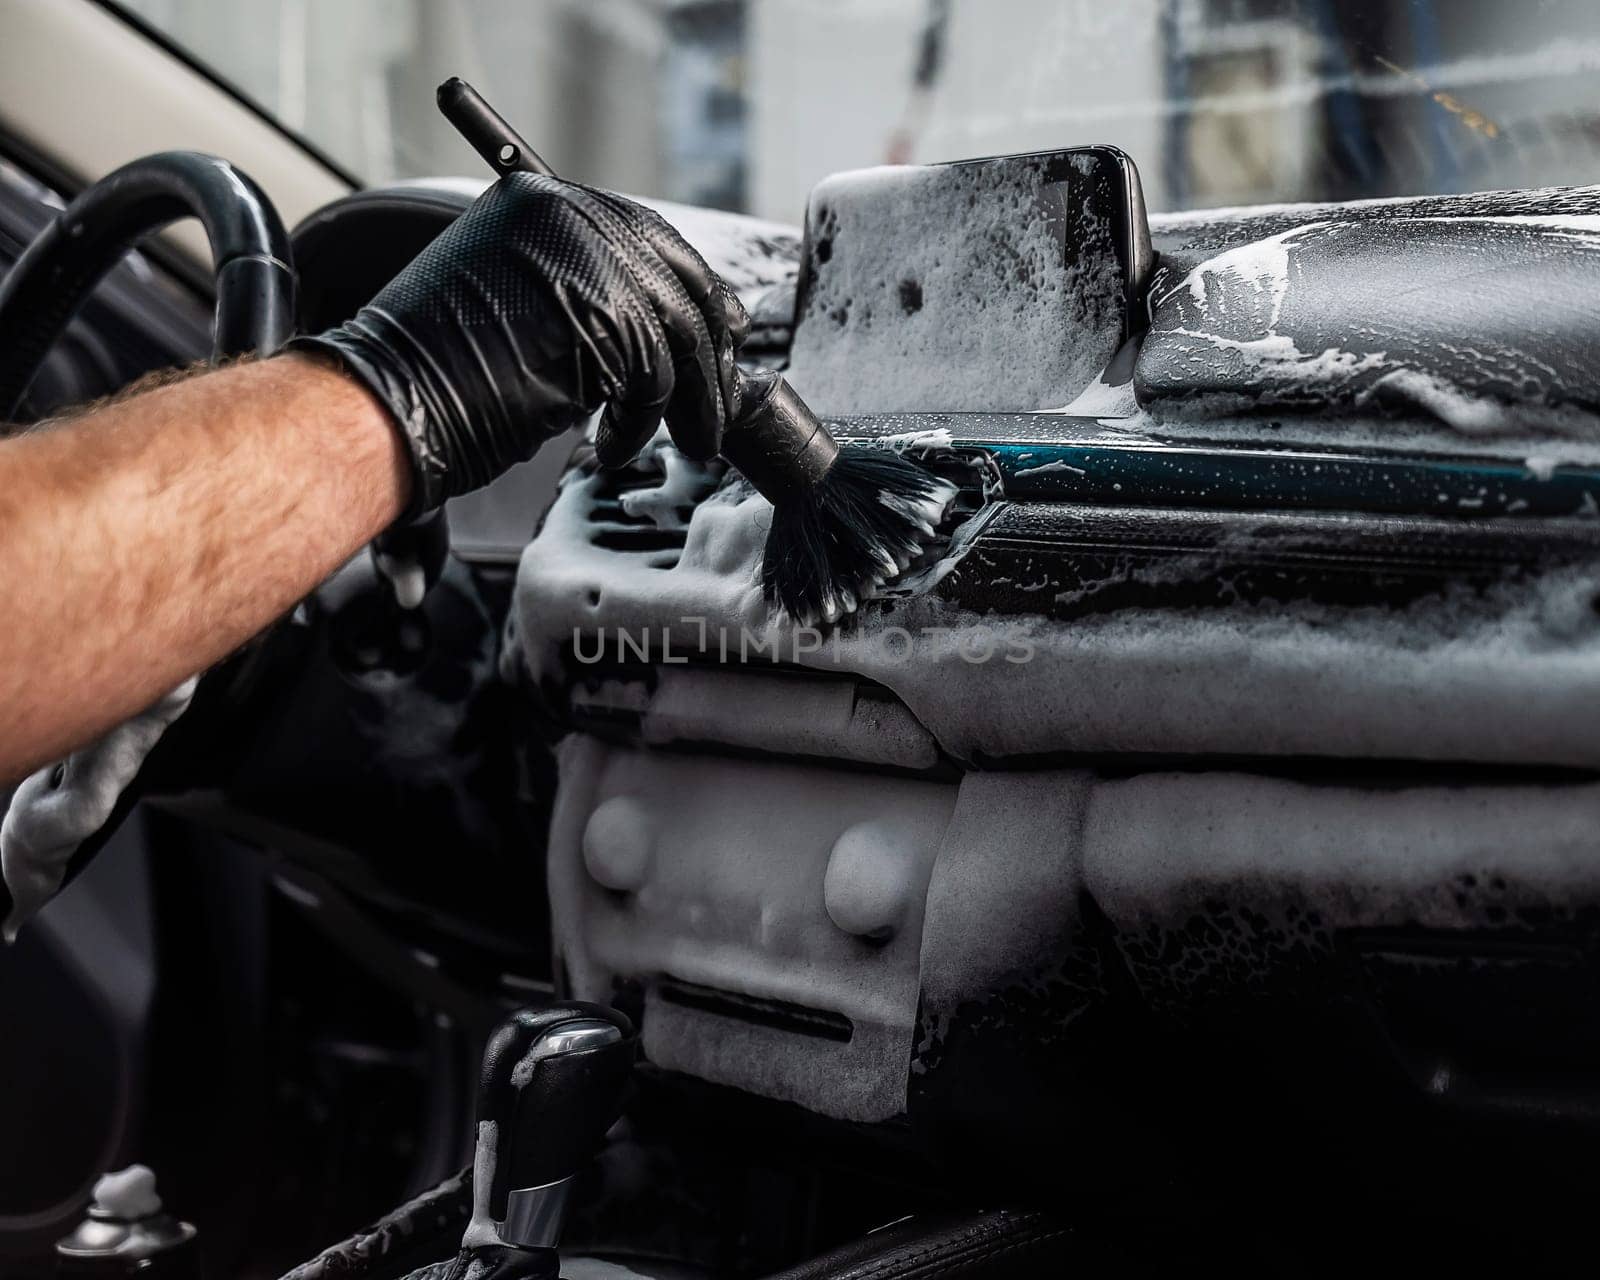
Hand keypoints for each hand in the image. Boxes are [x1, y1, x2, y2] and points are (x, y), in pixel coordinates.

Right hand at [294, 174, 749, 514]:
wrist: (384, 403)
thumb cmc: (431, 375)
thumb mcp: (518, 306)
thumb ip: (585, 296)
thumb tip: (661, 331)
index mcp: (544, 201)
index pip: (652, 240)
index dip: (695, 296)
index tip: (720, 337)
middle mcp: (568, 213)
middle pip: (680, 281)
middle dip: (707, 356)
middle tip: (714, 408)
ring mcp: (585, 256)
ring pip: (677, 334)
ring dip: (686, 401)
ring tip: (678, 441)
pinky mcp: (599, 311)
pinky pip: (655, 377)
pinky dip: (644, 423)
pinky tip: (615, 443)